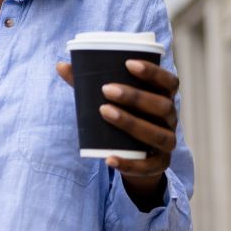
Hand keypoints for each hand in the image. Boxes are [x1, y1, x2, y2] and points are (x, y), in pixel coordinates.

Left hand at [56, 59, 178, 209]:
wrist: (134, 155)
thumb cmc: (123, 115)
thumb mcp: (110, 99)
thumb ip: (88, 83)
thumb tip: (61, 66)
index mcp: (163, 97)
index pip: (169, 82)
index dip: (153, 72)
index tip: (128, 63)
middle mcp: (170, 119)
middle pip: (163, 106)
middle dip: (135, 97)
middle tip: (106, 89)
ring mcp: (167, 142)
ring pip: (158, 134)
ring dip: (132, 123)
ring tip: (104, 112)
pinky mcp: (159, 164)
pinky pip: (148, 166)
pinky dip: (129, 164)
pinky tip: (109, 158)